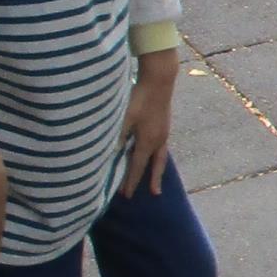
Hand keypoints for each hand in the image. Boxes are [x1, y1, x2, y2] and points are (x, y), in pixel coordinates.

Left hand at [118, 51, 176, 196]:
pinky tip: (153, 153)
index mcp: (147, 142)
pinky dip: (158, 155)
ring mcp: (164, 133)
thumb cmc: (140, 98)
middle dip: (152, 180)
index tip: (126, 195)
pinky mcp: (165, 125)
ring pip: (161, 157)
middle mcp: (158, 140)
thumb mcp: (125, 118)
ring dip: (157, 169)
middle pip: (155, 165)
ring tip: (156, 178)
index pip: (138, 167)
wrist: (160, 80)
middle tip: (153, 194)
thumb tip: (112, 153)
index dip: (131, 181)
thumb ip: (119, 136)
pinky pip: (162, 147)